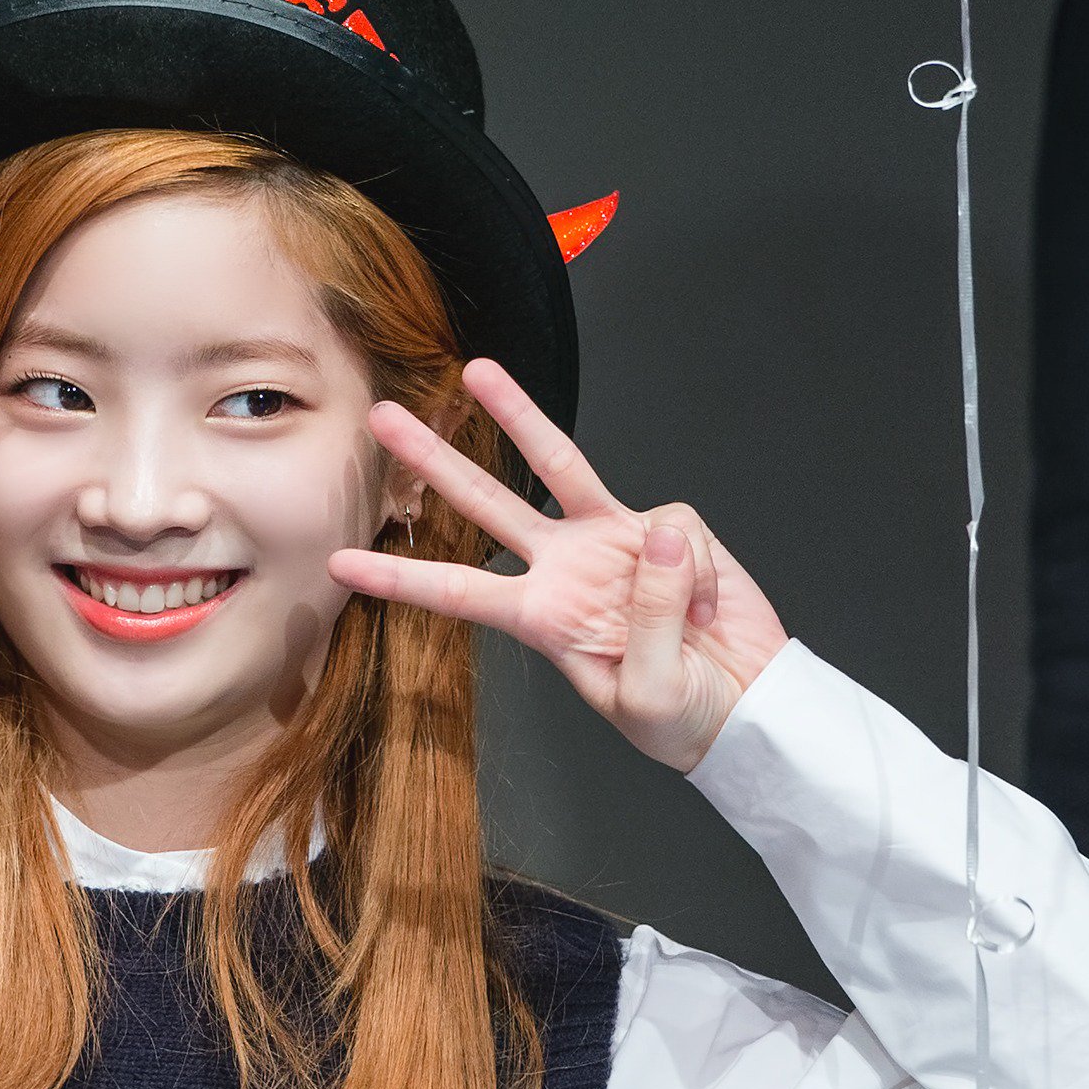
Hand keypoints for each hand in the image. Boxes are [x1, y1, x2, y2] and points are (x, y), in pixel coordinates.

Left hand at [328, 358, 788, 772]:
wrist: (746, 705)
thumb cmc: (685, 716)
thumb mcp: (650, 695)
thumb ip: (650, 619)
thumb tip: (659, 539)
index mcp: (542, 618)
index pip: (456, 593)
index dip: (399, 576)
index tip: (341, 563)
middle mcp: (565, 569)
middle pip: (486, 504)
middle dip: (434, 462)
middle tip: (383, 420)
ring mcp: (613, 541)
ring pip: (556, 463)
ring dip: (515, 415)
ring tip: (477, 372)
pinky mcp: (668, 530)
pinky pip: (674, 527)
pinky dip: (695, 570)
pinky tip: (705, 610)